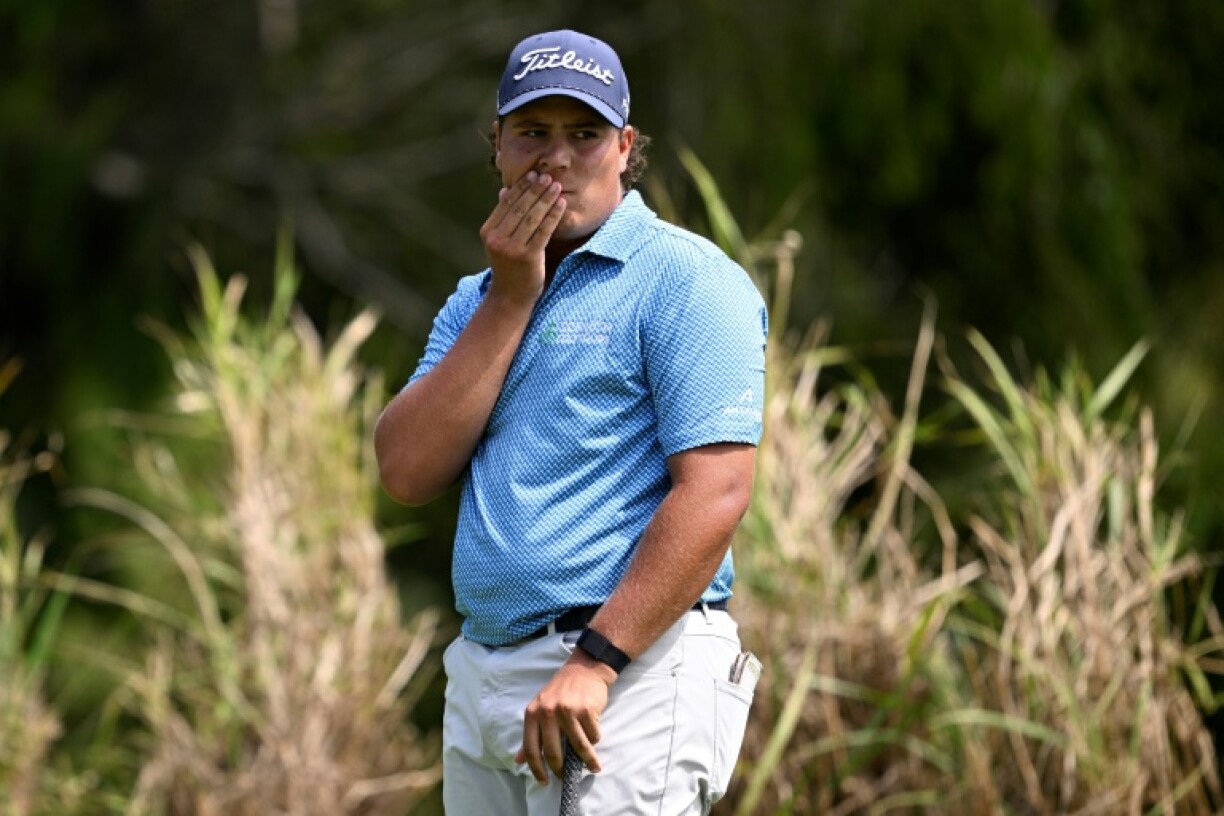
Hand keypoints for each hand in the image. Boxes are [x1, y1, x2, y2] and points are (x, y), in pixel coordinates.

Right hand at [479, 170, 565, 306]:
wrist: (510, 297)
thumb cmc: (508, 267)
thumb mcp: (500, 241)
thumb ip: (503, 217)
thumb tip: (504, 191)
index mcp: (488, 231)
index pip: (507, 203)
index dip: (521, 187)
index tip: (534, 174)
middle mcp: (497, 239)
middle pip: (520, 207)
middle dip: (535, 189)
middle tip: (548, 176)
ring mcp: (512, 248)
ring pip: (532, 217)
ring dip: (546, 199)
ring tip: (556, 186)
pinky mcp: (528, 257)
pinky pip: (544, 231)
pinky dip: (553, 215)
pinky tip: (561, 204)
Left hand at [515, 651, 616, 783]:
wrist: (584, 669)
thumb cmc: (560, 692)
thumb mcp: (539, 709)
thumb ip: (530, 735)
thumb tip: (518, 760)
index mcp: (532, 714)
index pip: (531, 749)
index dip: (536, 769)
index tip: (544, 782)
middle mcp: (548, 713)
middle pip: (553, 752)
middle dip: (561, 770)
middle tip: (566, 778)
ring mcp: (567, 711)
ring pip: (578, 747)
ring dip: (588, 760)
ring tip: (593, 767)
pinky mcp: (586, 710)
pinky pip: (592, 735)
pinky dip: (595, 740)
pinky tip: (595, 738)